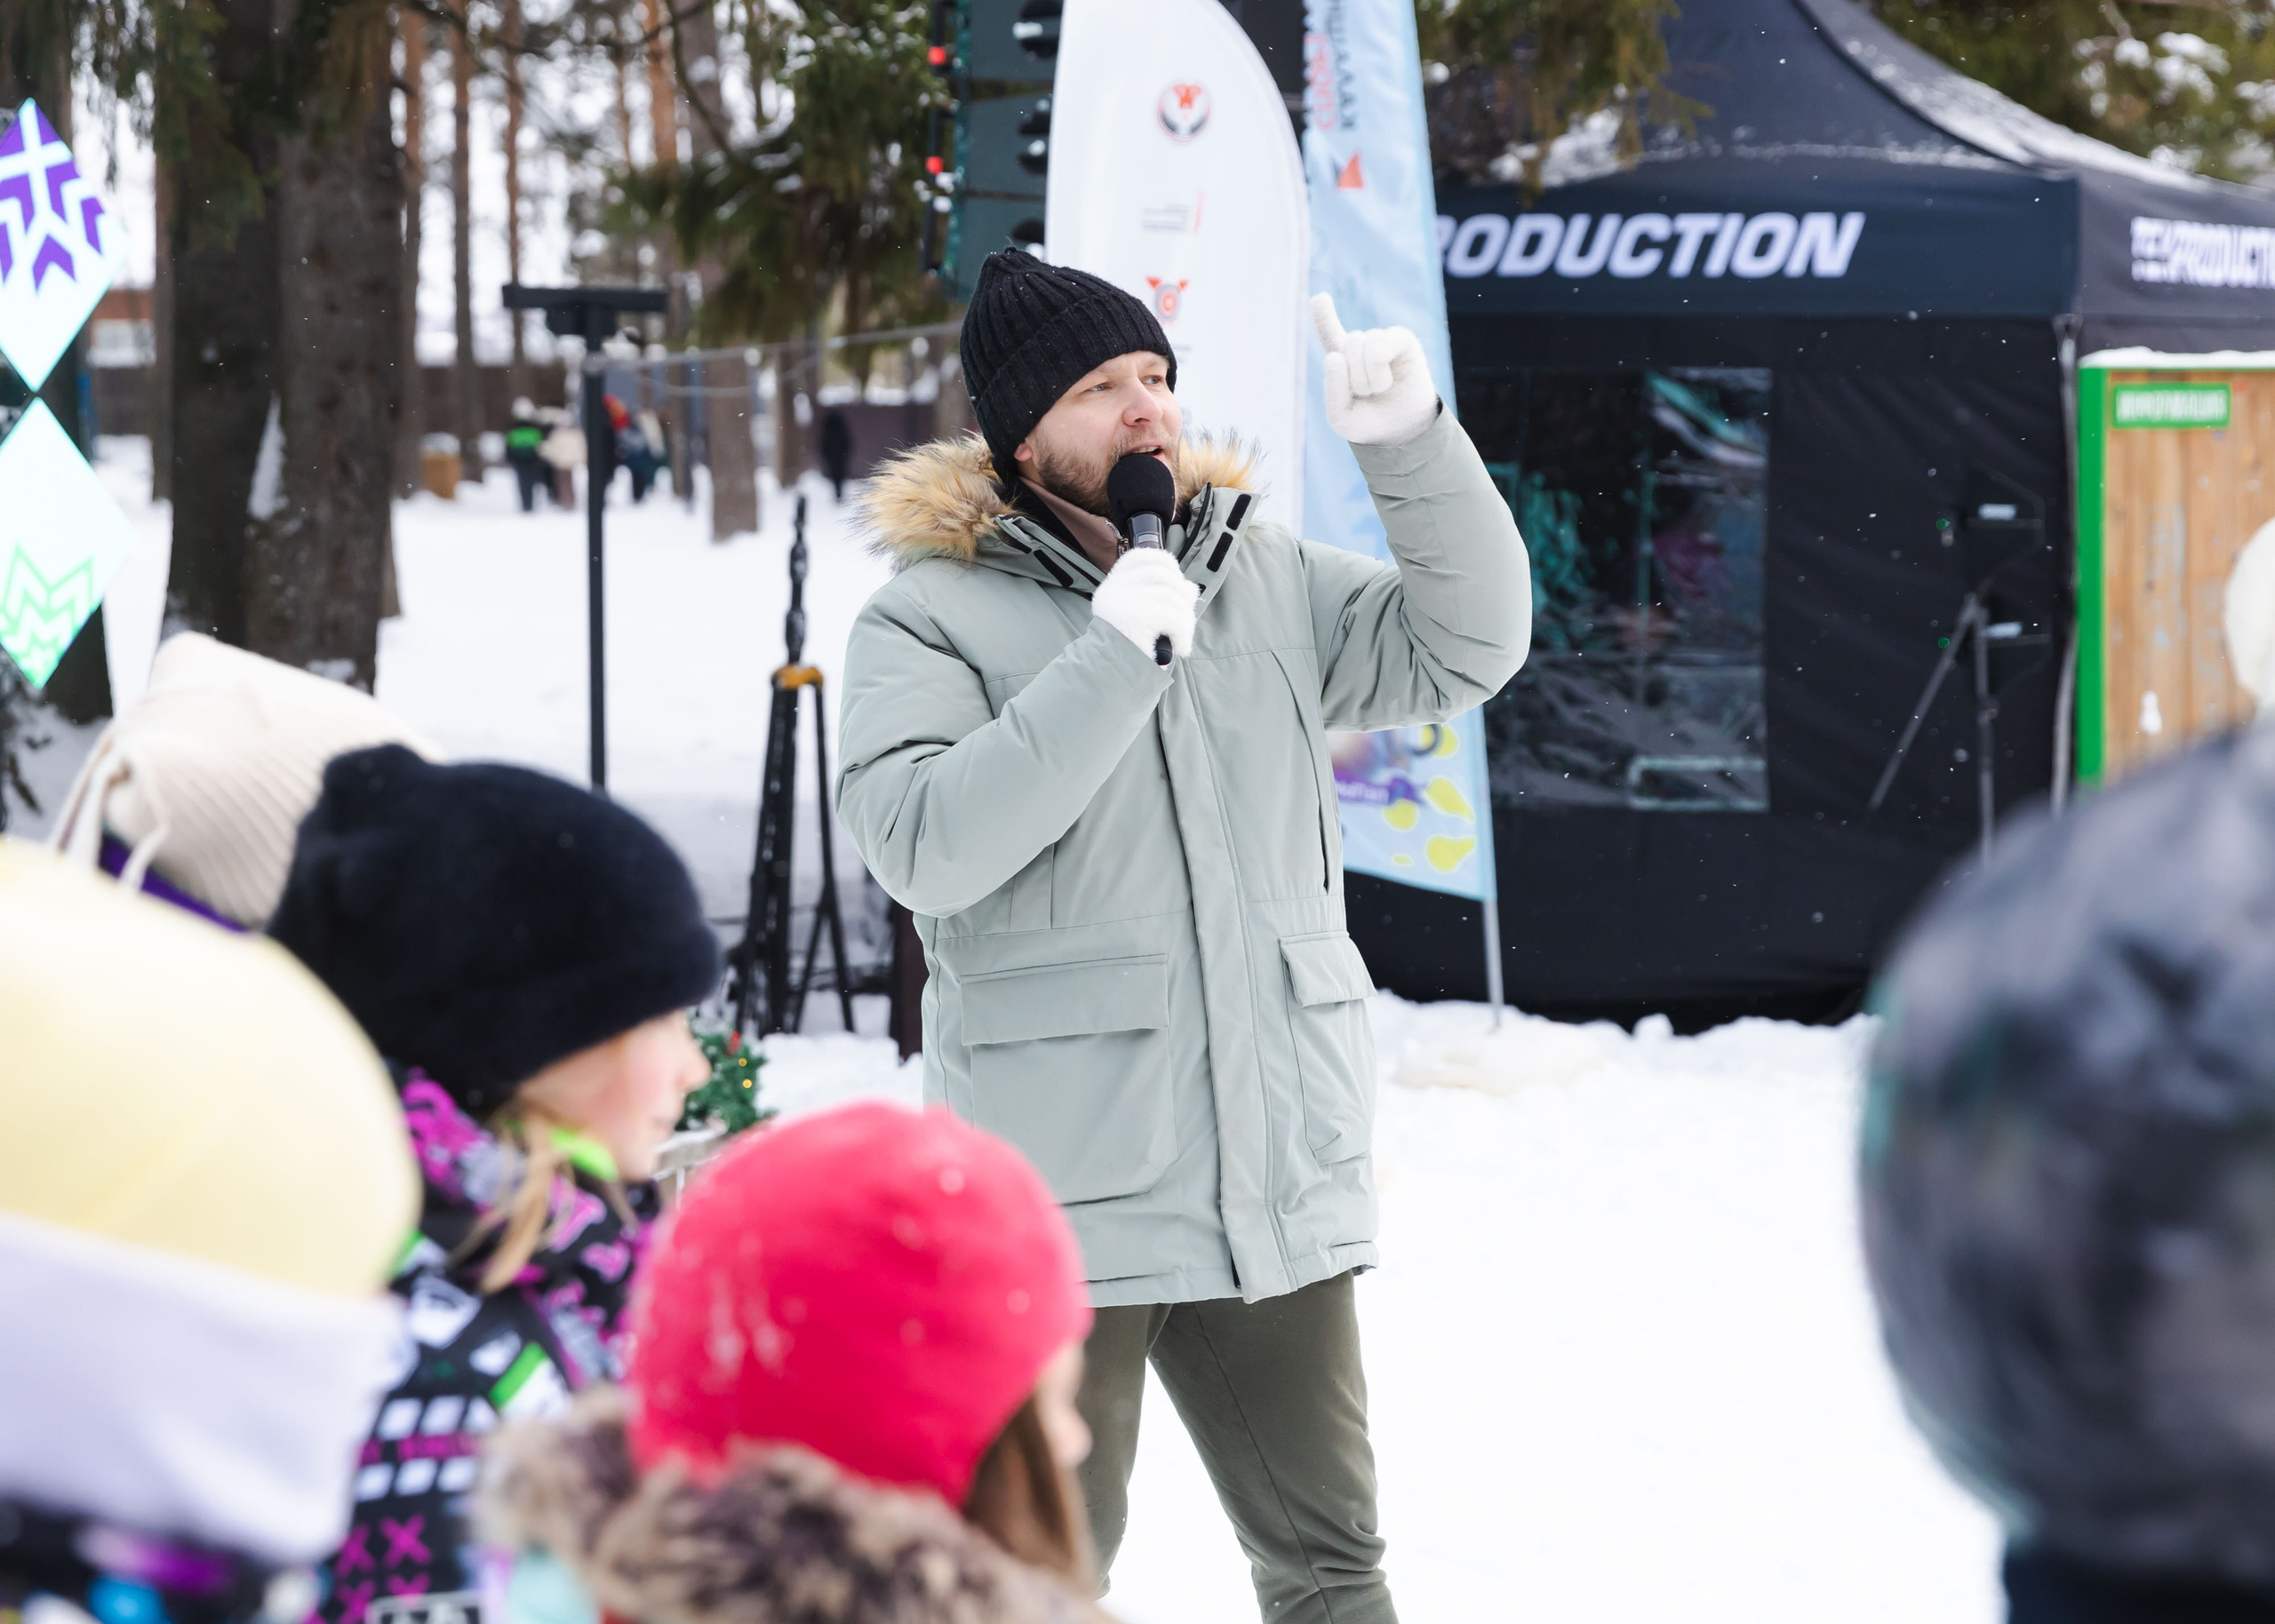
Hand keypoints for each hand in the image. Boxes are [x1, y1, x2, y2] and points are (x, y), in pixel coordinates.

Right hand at [1091, 548, 1197, 661]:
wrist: (1107, 678)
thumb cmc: (1127, 652)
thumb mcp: (1143, 620)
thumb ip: (1164, 601)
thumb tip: (1192, 588)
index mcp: (1112, 587)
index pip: (1138, 557)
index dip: (1162, 560)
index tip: (1176, 574)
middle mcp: (1114, 589)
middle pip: (1162, 575)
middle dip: (1182, 595)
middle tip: (1186, 617)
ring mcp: (1123, 602)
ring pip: (1172, 597)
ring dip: (1186, 619)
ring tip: (1184, 638)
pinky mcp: (1136, 618)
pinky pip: (1174, 617)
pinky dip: (1184, 633)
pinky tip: (1181, 648)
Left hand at [1313, 293, 1438, 447]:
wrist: (1402, 432)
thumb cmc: (1370, 422)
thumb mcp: (1340, 417)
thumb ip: (1331, 391)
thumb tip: (1335, 356)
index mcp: (1343, 362)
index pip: (1330, 333)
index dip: (1323, 316)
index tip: (1319, 298)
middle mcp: (1362, 347)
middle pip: (1347, 344)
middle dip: (1354, 378)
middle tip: (1368, 394)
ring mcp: (1382, 341)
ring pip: (1363, 344)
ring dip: (1370, 378)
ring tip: (1381, 390)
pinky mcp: (1403, 340)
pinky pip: (1384, 341)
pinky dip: (1379, 361)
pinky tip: (1388, 379)